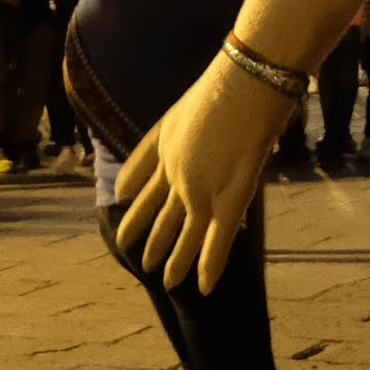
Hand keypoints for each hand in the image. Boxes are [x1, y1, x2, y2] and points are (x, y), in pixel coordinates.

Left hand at [107, 53, 298, 289]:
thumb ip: (189, 119)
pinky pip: (218, 240)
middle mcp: (177, 168)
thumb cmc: (234, 82)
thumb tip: (181, 132)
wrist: (248, 81)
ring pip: (184, 230)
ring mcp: (199, 186)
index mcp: (168, 142)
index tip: (120, 198)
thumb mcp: (203, 97)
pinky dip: (211, 264)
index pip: (144, 172)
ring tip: (164, 280)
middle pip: (159, 207)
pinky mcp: (227, 199)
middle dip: (147, 230)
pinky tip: (203, 287)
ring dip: (175, 257)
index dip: (133, 188)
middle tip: (134, 253)